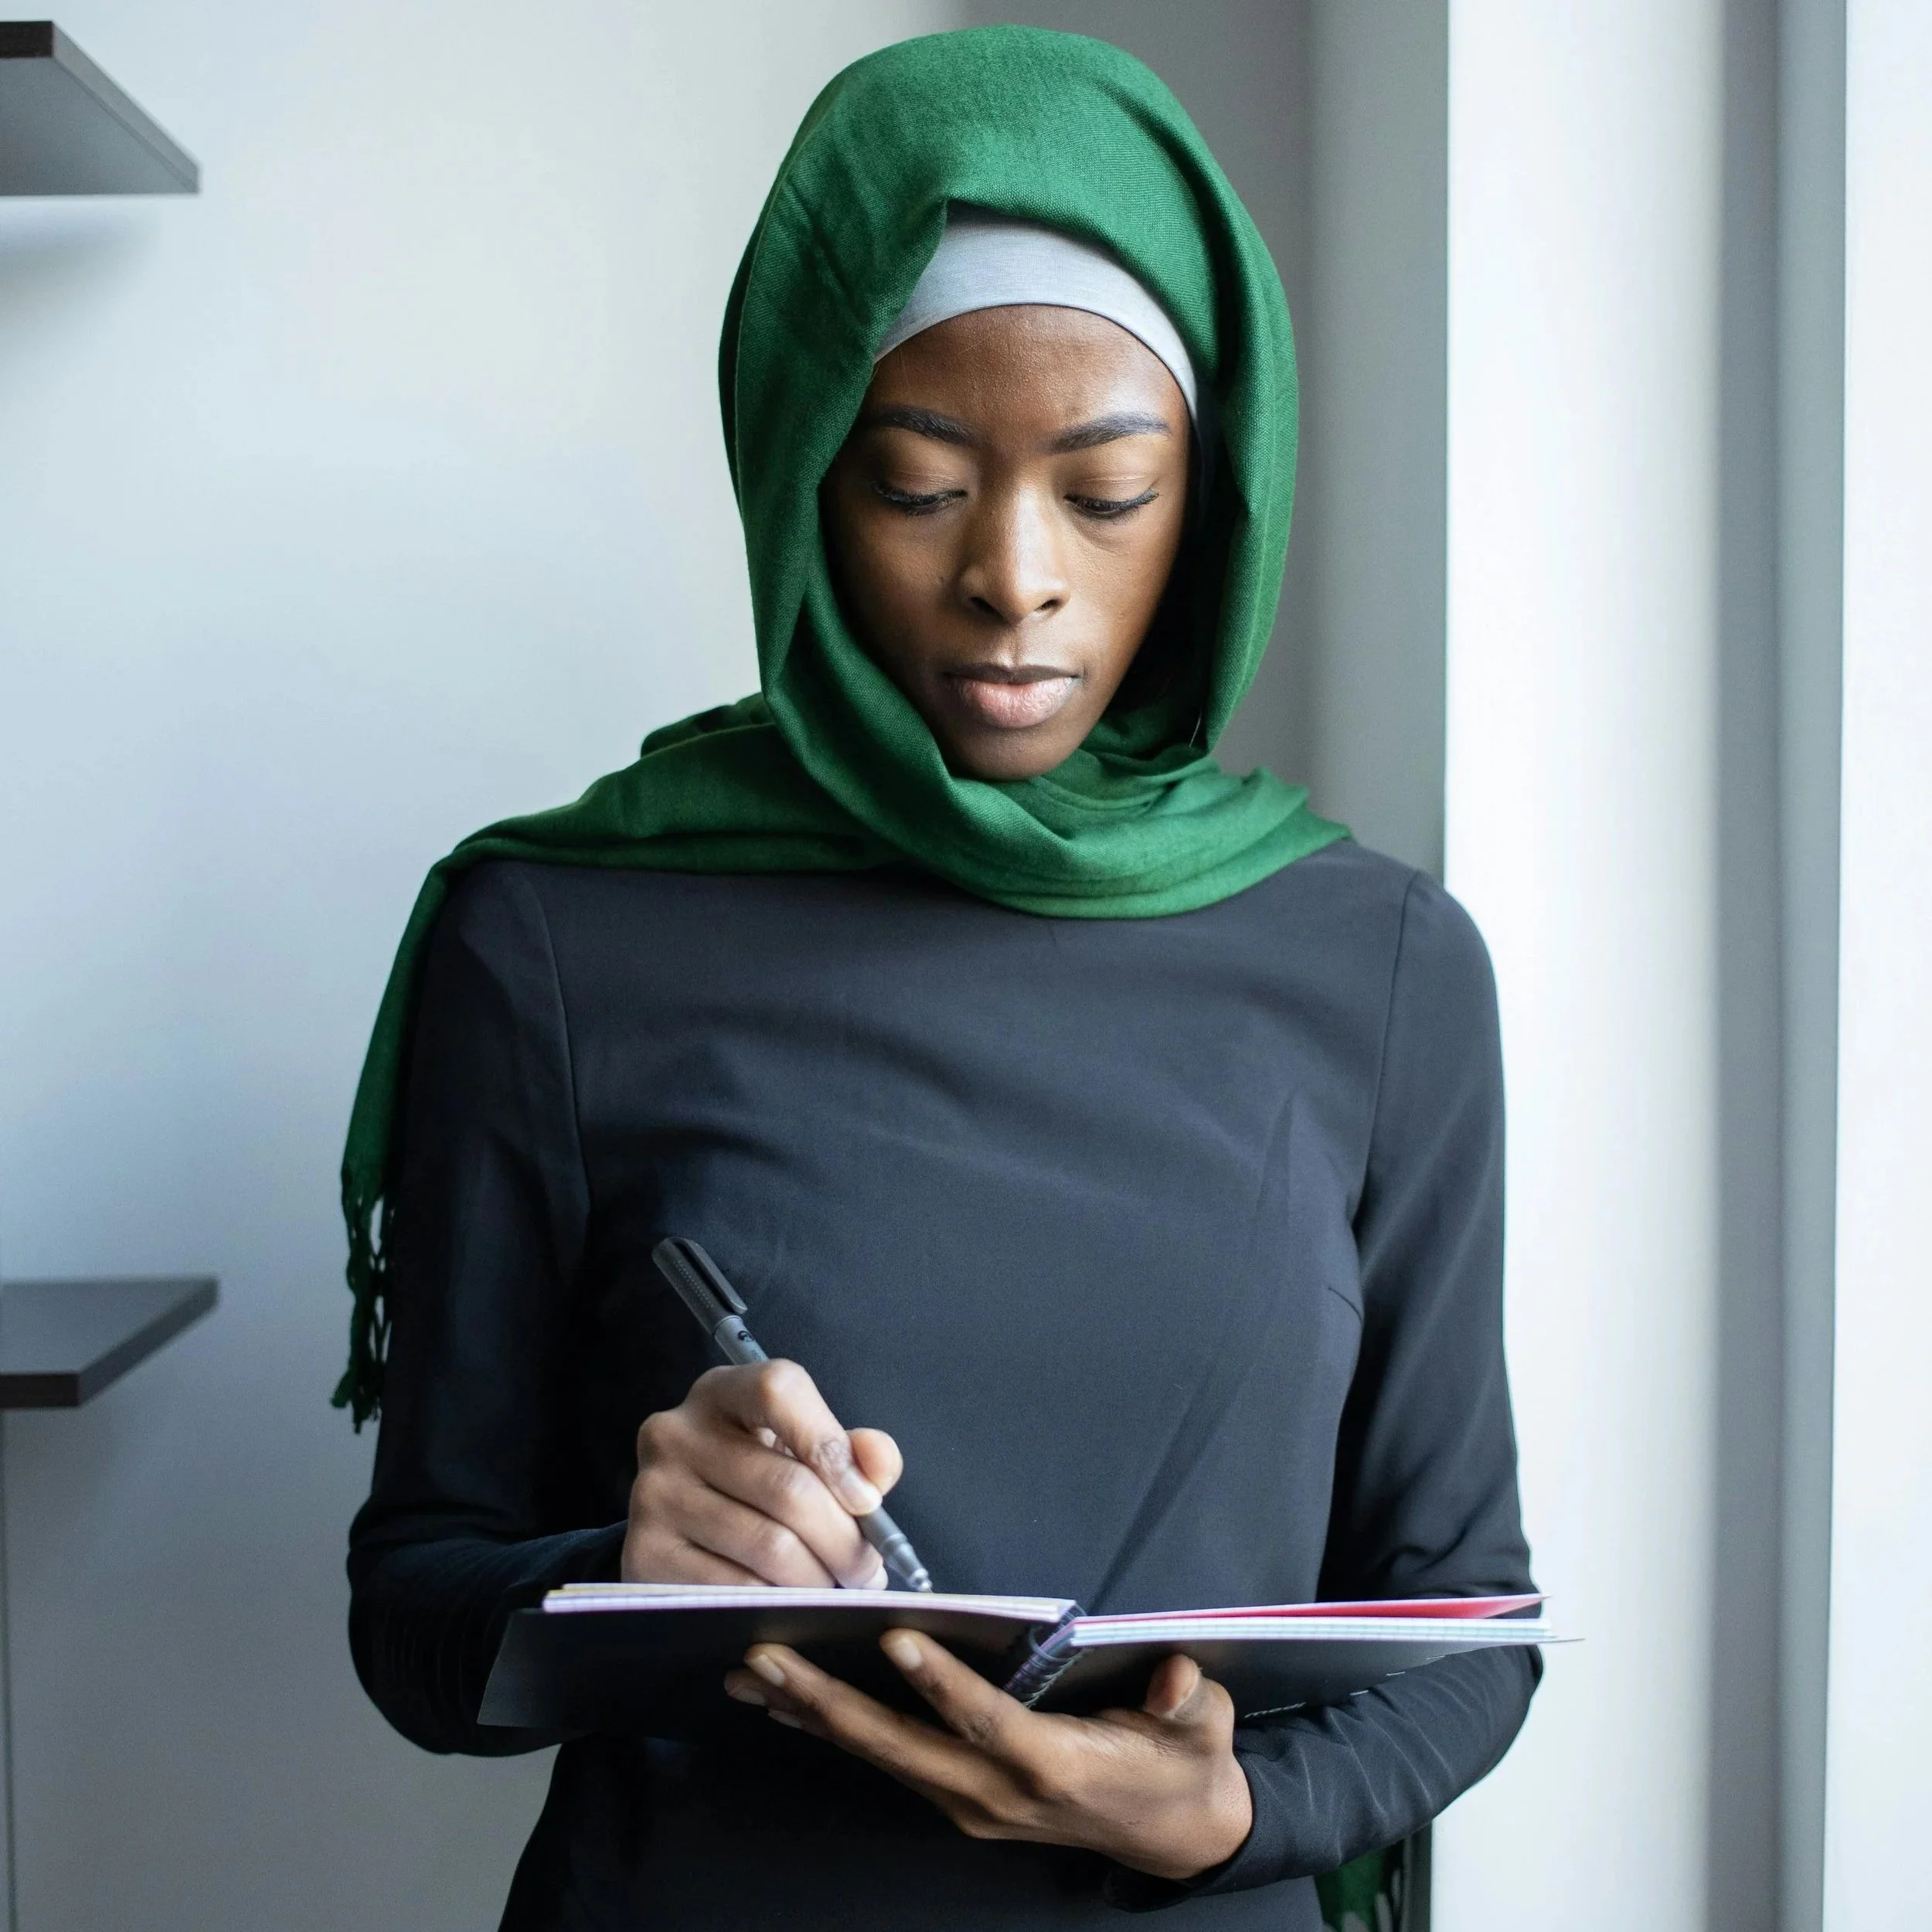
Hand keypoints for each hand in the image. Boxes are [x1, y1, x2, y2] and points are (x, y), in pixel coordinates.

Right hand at [621, 1361, 903, 1587]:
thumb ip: (853, 1451)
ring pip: (770, 1548)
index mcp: (722, 1392)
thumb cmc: (757, 1478)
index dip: (831, 1444)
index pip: (778, 1391)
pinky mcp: (644, 1555)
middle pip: (788, 1487)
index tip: (867, 1500)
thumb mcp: (802, 1449)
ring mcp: (653, 1494)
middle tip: (867, 1569)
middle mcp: (676, 1434)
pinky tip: (789, 1601)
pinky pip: (735, 1590)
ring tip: (832, 1585)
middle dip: (844, 1540)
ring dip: (818, 1580)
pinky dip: (777, 1603)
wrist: (681, 1525)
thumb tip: (876, 1470)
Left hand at [723, 1633, 1253, 1881]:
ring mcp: (973, 1805)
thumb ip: (1188, 1700)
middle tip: (767, 1661)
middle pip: (905, 1749)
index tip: (895, 1639)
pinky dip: (836, 1732)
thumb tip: (1175, 1677)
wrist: (1177, 1833)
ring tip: (751, 1675)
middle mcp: (1000, 1795)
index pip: (990, 1725)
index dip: (943, 1686)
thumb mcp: (1203, 1727)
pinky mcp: (960, 1800)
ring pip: (883, 1759)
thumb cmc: (1185, 1761)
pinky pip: (888, 1762)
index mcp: (1058, 1767)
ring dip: (815, 1718)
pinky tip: (788, 1704)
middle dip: (832, 1705)